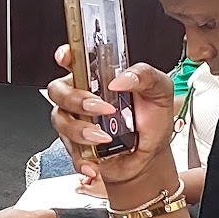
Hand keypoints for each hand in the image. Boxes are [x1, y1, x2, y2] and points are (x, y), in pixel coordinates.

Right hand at [45, 45, 179, 200]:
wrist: (151, 156)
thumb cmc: (152, 121)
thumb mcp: (160, 91)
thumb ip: (144, 76)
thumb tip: (121, 79)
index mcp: (98, 78)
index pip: (73, 59)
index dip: (65, 56)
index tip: (67, 58)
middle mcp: (81, 96)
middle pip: (58, 91)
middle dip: (76, 100)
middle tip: (102, 109)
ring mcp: (75, 120)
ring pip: (60, 120)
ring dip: (80, 130)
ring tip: (104, 138)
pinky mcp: (75, 144)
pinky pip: (67, 149)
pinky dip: (81, 157)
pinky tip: (95, 161)